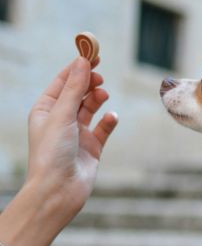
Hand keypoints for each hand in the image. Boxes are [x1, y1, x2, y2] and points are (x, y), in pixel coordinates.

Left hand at [26, 56, 117, 224]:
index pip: (62, 82)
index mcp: (46, 110)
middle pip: (78, 93)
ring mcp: (77, 134)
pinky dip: (109, 121)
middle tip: (100, 76)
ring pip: (91, 109)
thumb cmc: (52, 153)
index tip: (92, 55)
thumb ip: (75, 88)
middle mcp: (61, 120)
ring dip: (98, 100)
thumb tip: (83, 62)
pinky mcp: (93, 148)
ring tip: (103, 96)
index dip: (76, 68)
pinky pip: (104, 129)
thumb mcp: (62, 115)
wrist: (59, 189)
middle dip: (89, 83)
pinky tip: (112, 118)